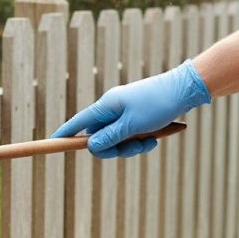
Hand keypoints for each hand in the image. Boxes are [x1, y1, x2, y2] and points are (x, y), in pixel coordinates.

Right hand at [51, 59, 210, 158]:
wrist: (186, 89)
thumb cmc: (158, 104)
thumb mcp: (132, 125)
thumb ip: (109, 138)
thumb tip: (90, 147)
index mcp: (106, 106)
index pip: (78, 123)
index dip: (65, 134)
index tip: (52, 141)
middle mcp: (112, 109)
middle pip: (99, 137)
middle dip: (115, 148)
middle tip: (133, 148)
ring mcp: (124, 112)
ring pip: (117, 139)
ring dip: (132, 146)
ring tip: (150, 142)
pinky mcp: (137, 116)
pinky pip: (130, 135)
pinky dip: (141, 141)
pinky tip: (157, 138)